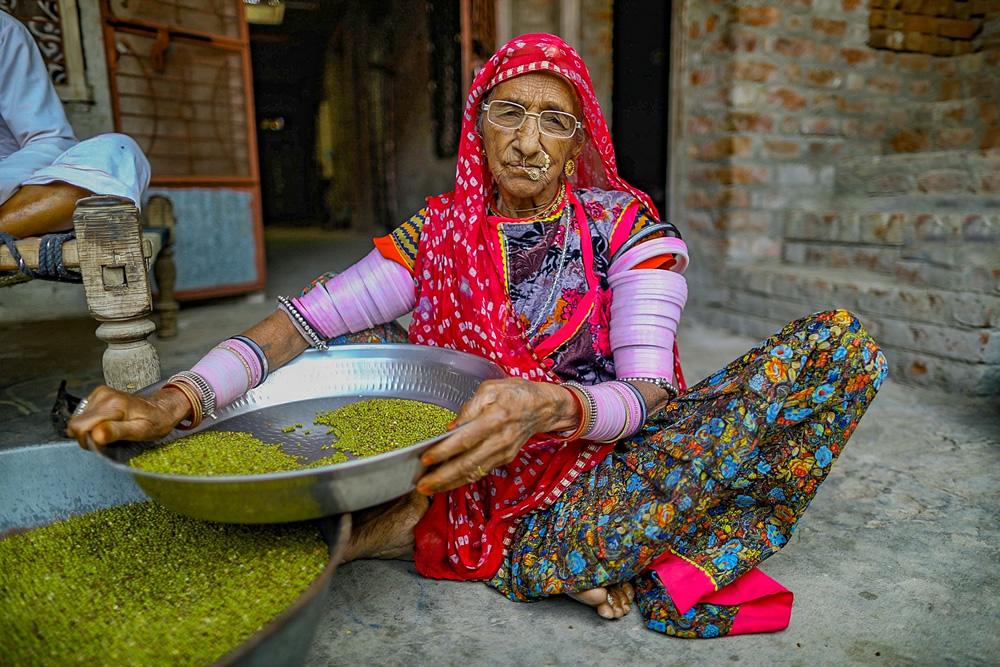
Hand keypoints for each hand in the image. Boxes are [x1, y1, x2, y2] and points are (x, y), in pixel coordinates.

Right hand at [66, 385, 191, 448]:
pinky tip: (108, 423)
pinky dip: (93, 422)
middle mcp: (104, 395)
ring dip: (90, 429)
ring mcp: (100, 393)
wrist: (163, 408)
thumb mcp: (140, 431)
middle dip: (88, 435)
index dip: (86, 440)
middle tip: (108, 438)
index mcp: (113, 405)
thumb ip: (116, 432)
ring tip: (111, 430)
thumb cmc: (155, 421)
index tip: (101, 443)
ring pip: (79, 419)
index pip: (79, 426)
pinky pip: (85, 414)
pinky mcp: (99, 395)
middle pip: (76, 423)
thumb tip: (96, 436)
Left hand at [415, 377, 579, 494]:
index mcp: (495, 418)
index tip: (426, 458)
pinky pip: (481, 471)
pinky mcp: (505, 459)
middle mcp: (500, 440)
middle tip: (421, 485)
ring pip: (474, 473)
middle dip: (442, 476)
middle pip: (468, 464)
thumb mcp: (490, 389)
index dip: (445, 451)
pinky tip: (446, 482)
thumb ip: (469, 408)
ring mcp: (504, 452)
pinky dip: (462, 479)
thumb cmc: (515, 393)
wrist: (543, 406)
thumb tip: (450, 428)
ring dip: (450, 483)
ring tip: (429, 488)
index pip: (465, 439)